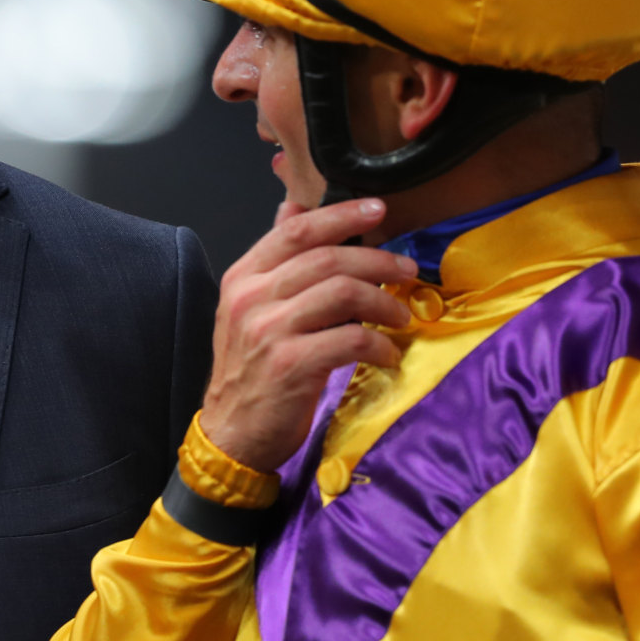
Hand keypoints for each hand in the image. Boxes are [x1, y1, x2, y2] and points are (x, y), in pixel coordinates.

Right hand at [198, 197, 416, 474]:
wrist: (232, 433)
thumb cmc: (251, 371)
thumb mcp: (250, 308)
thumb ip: (275, 260)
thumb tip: (294, 207)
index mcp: (243, 277)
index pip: (296, 230)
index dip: (341, 214)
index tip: (379, 210)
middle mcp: (252, 298)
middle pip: (327, 258)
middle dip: (378, 260)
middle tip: (407, 271)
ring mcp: (269, 331)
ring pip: (343, 292)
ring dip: (383, 302)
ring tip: (400, 316)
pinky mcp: (291, 365)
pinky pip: (351, 340)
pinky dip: (379, 346)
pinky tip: (388, 356)